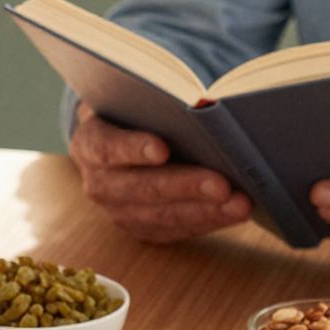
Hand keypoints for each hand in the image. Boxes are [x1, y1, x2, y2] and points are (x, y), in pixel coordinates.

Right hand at [68, 103, 250, 241]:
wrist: (117, 141)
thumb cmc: (134, 111)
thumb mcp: (134, 99)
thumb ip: (155, 100)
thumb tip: (202, 101)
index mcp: (89, 142)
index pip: (107, 147)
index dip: (133, 149)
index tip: (162, 149)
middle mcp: (98, 182)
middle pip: (141, 187)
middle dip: (185, 186)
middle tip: (222, 184)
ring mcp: (118, 211)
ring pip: (162, 215)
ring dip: (205, 211)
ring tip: (240, 203)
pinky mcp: (142, 228)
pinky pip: (176, 230)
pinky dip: (209, 221)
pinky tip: (235, 212)